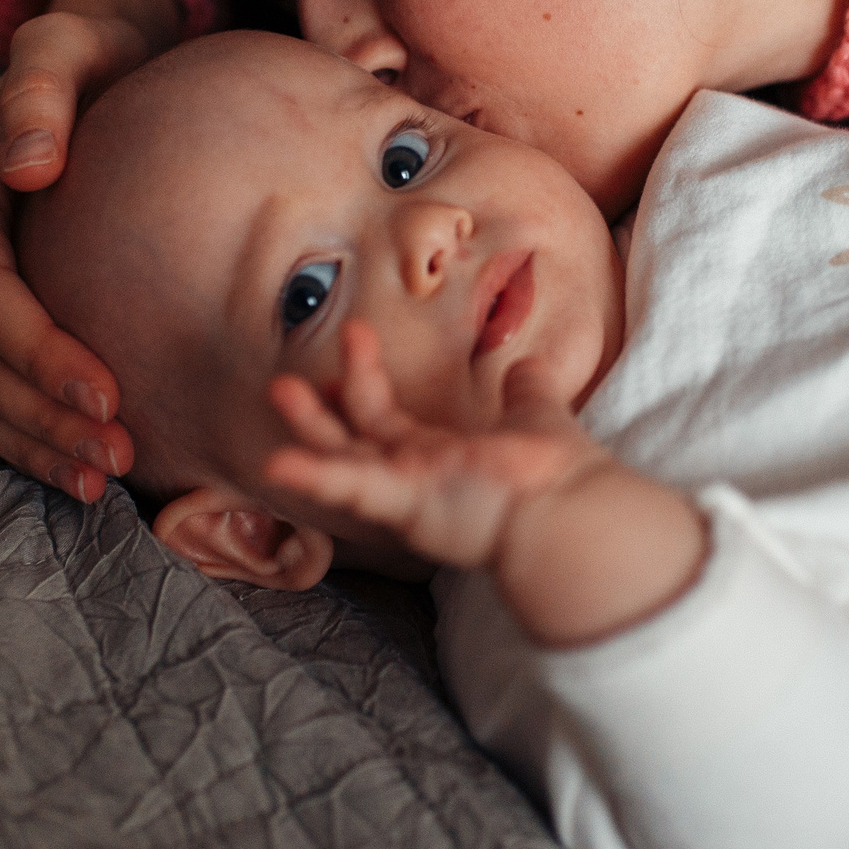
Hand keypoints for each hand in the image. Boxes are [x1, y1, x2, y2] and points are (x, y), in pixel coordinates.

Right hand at [0, 0, 176, 497]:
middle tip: (117, 454)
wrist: (90, 68)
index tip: (108, 393)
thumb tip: (26, 163)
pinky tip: (84, 472)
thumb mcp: (68, 46)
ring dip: (32, 441)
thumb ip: (42, 89)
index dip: (37, 349)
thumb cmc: (91, 57)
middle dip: (39, 413)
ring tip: (102, 479)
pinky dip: (29, 437)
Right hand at [265, 322, 704, 645]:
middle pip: (352, 437)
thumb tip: (527, 365)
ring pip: (342, 458)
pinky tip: (277, 464)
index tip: (352, 336)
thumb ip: (526, 394)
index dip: (362, 379)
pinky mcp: (405, 504)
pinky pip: (352, 490)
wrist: (571, 512)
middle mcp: (412, 476)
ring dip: (310, 428)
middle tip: (287, 375)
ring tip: (280, 391)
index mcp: (433, 456)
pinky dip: (314, 478)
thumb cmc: (555, 474)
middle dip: (320, 407)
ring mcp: (406, 492)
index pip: (383, 418)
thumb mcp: (534, 418)